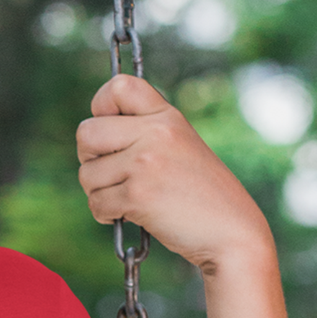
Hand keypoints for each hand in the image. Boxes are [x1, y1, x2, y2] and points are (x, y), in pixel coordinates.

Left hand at [76, 74, 271, 272]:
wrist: (230, 231)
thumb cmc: (200, 193)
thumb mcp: (178, 146)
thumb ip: (142, 133)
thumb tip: (88, 134)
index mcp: (166, 116)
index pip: (118, 86)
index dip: (100, 107)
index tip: (109, 131)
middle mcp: (156, 132)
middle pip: (86, 132)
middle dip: (90, 158)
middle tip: (112, 173)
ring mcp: (146, 162)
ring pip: (87, 173)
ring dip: (99, 192)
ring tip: (130, 198)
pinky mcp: (138, 195)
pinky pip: (96, 202)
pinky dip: (106, 214)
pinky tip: (130, 214)